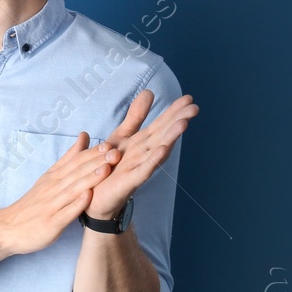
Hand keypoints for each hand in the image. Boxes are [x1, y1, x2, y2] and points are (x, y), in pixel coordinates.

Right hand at [0, 132, 121, 256]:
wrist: (9, 228)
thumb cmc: (34, 203)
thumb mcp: (49, 176)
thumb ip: (69, 158)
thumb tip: (85, 136)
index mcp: (54, 177)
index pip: (75, 161)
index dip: (93, 153)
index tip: (111, 144)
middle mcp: (53, 188)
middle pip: (76, 172)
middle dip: (97, 162)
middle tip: (115, 153)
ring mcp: (52, 206)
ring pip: (73, 190)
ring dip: (90, 179)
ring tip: (106, 169)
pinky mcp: (51, 223)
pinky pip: (65, 213)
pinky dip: (77, 204)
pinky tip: (88, 196)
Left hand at [86, 90, 197, 219]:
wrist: (97, 198)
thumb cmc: (111, 167)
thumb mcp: (122, 136)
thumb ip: (136, 116)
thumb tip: (149, 92)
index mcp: (143, 142)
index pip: (161, 124)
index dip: (174, 111)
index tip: (189, 98)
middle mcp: (145, 154)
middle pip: (164, 134)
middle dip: (178, 121)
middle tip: (194, 107)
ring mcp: (139, 167)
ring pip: (158, 149)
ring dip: (171, 137)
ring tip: (183, 124)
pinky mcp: (130, 181)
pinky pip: (143, 169)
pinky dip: (154, 160)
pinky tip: (164, 149)